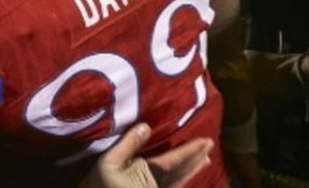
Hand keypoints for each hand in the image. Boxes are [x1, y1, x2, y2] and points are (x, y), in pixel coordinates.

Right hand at [82, 122, 211, 187]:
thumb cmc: (99, 186)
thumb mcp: (108, 162)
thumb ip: (128, 144)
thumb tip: (146, 126)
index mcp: (149, 173)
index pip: (175, 160)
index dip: (190, 150)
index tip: (206, 141)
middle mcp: (158, 186)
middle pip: (181, 171)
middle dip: (196, 159)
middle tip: (209, 147)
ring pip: (180, 182)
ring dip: (193, 171)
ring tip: (205, 161)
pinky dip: (182, 181)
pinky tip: (184, 179)